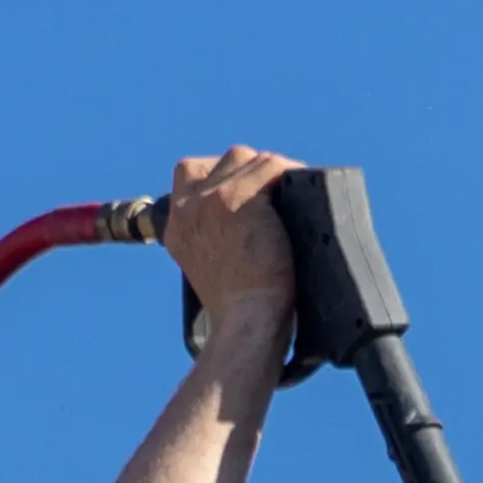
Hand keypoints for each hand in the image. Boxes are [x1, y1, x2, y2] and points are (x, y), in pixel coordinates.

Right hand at [163, 146, 300, 320]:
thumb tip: (257, 226)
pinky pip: (270, 167)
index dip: (223, 174)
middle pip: (224, 162)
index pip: (190, 174)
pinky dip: (290, 174)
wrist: (247, 323)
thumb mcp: (213, 273)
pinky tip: (304, 192)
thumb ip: (219, 242)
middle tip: (279, 194)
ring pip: (248, 160)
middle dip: (253, 171)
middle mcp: (188, 208)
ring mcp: (211, 199)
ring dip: (274, 172)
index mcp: (177, 227)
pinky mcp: (238, 197)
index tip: (246, 189)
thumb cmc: (242, 313)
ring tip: (294, 193)